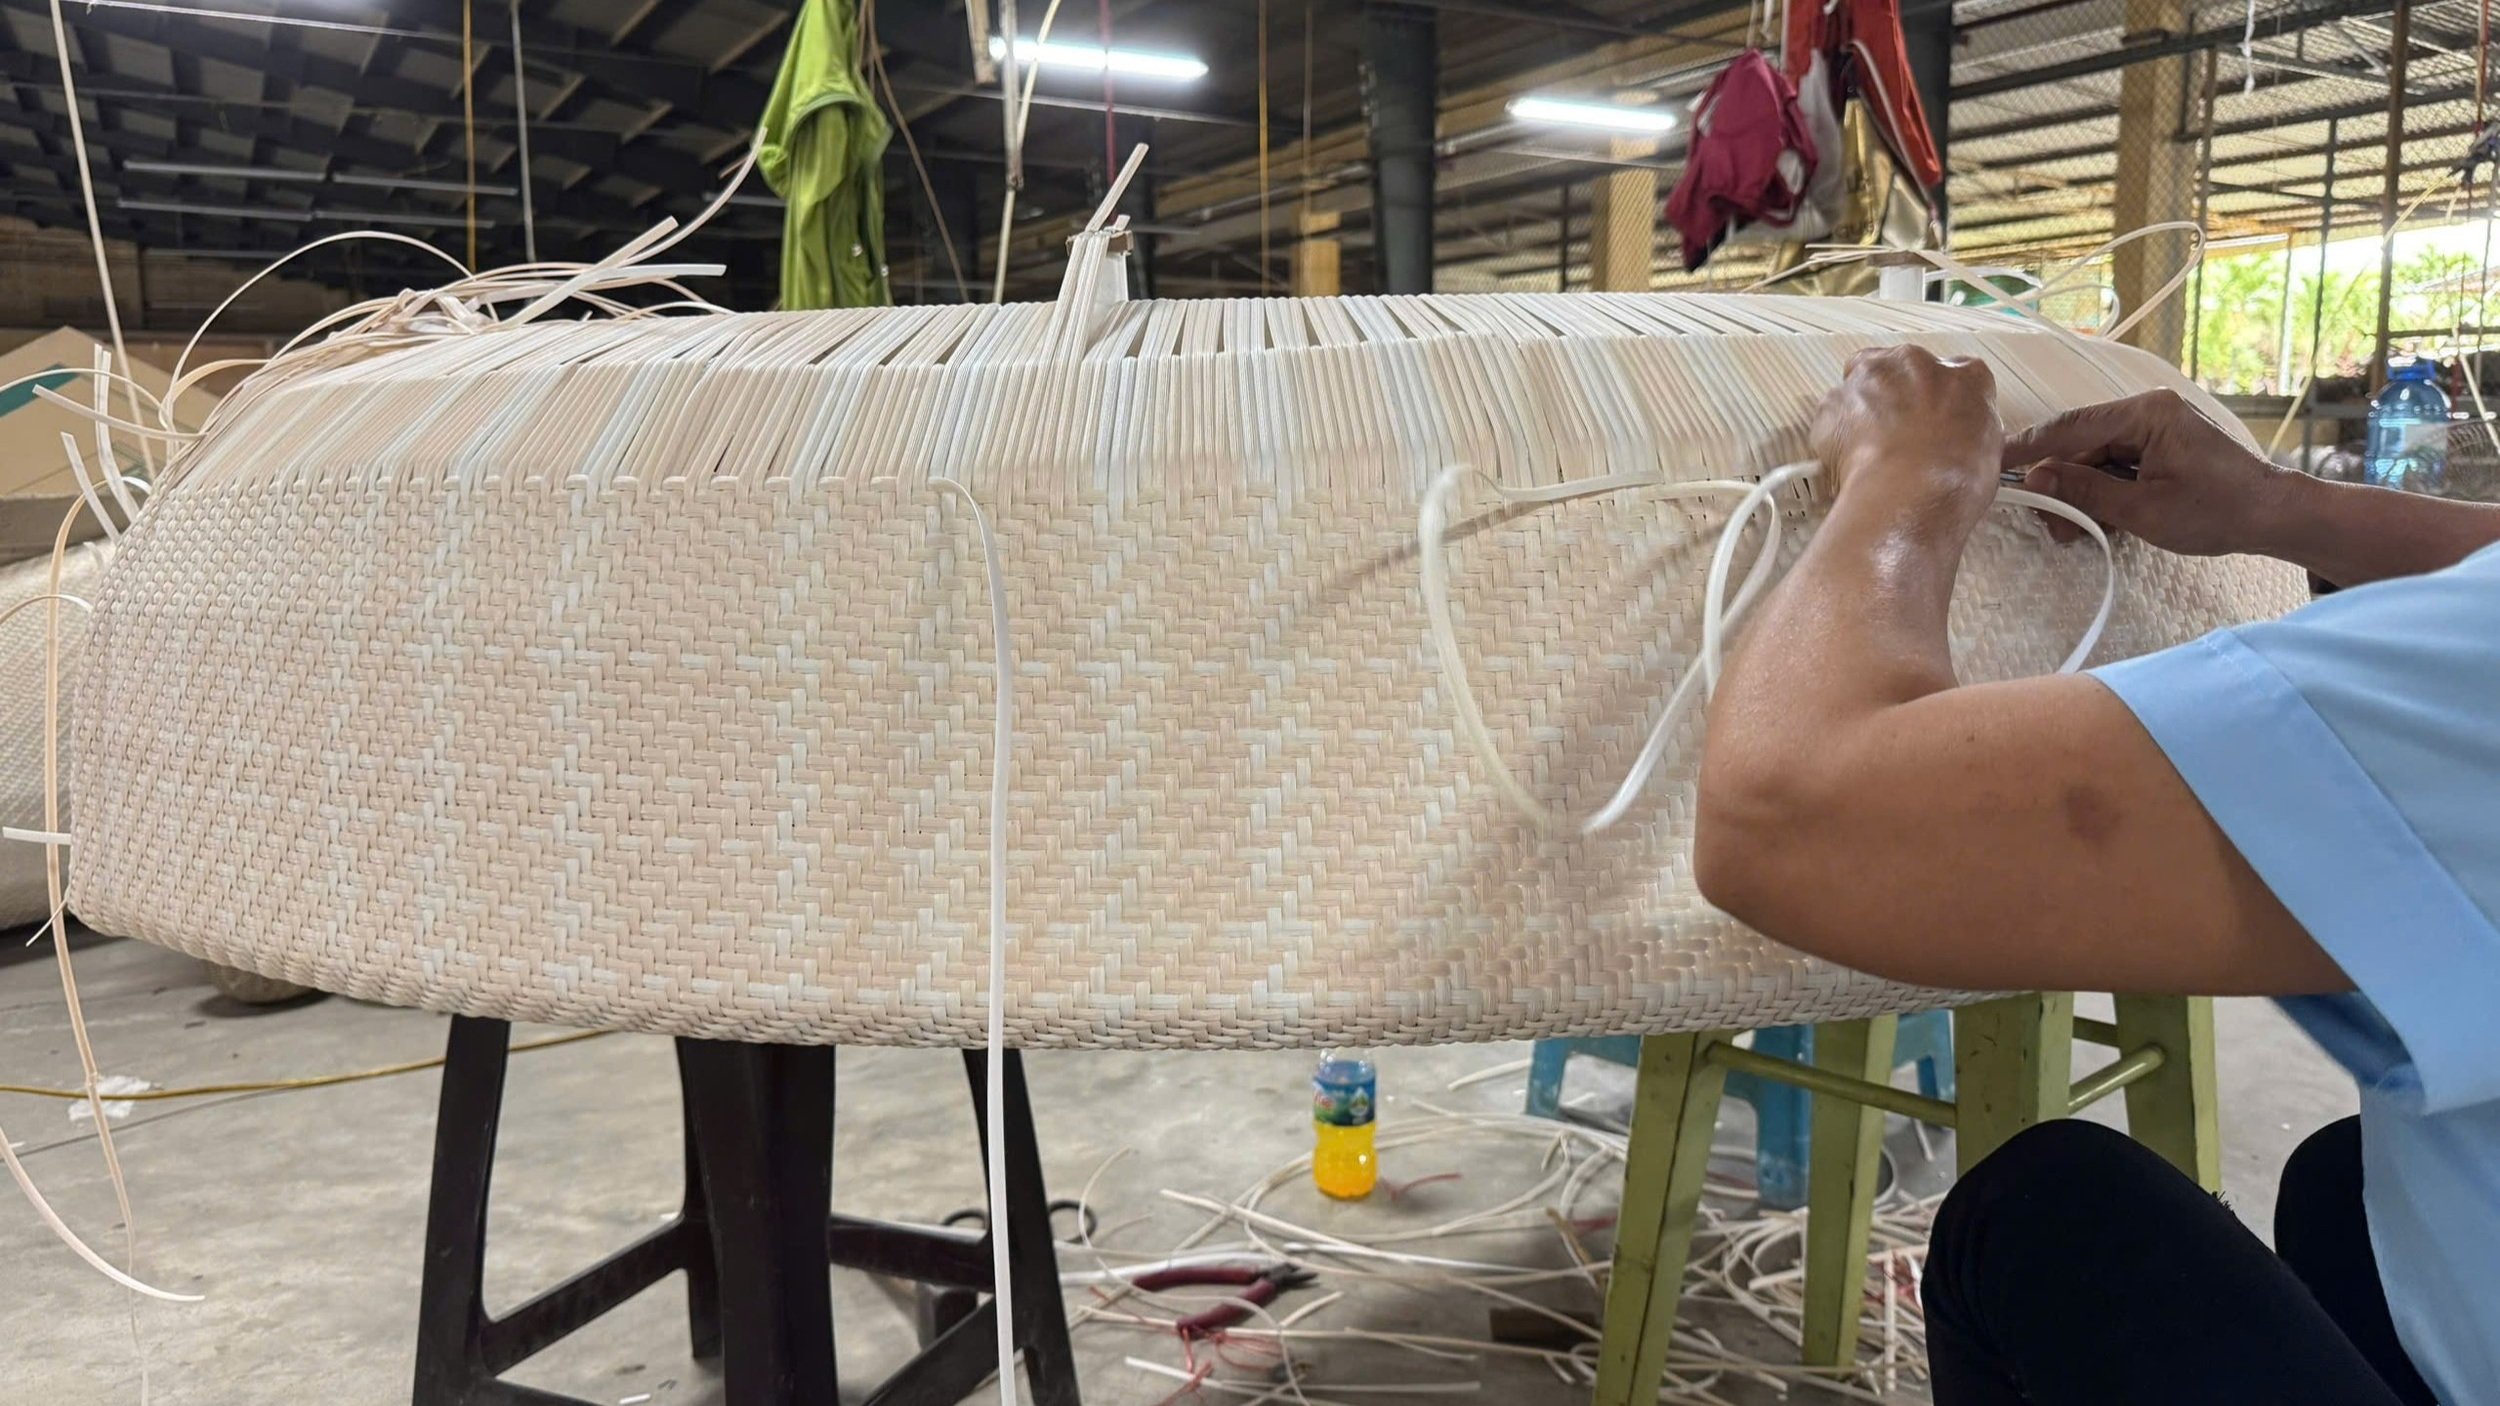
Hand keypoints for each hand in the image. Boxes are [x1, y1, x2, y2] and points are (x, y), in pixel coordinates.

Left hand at [1809, 346, 2003, 510]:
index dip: (1941, 400)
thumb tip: (1985, 445)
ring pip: (1861, 384)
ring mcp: (1872, 378)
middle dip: (1898, 396)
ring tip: (1872, 452)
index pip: (1954, 375)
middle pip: (1901, 369)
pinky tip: (1849, 461)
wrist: (1912, 490)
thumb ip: (1983, 435)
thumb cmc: (1954, 477)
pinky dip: (1837, 435)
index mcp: (1965, 375)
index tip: (1936, 420)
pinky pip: (1832, 414)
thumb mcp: (1993, 455)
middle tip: (1900, 436)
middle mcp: (1916, 364)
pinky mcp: (1834, 400)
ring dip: (1864, 411)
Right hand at [2003, 387, 2294, 556]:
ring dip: (2079, 492)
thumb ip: (2085, 491)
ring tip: (2073, 529)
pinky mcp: (2160, 445)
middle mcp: (2148, 410)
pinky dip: (2102, 491)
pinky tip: (2097, 519)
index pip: (2071, 428)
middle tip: (2046, 520)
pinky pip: (2115, 463)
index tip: (1993, 463)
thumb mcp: (2144, 510)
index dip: (2028, 448)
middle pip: (2080, 443)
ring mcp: (2155, 427)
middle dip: (2058, 482)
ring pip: (2095, 457)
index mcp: (2146, 413)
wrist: (2273, 516)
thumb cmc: (2219, 511)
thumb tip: (2038, 480)